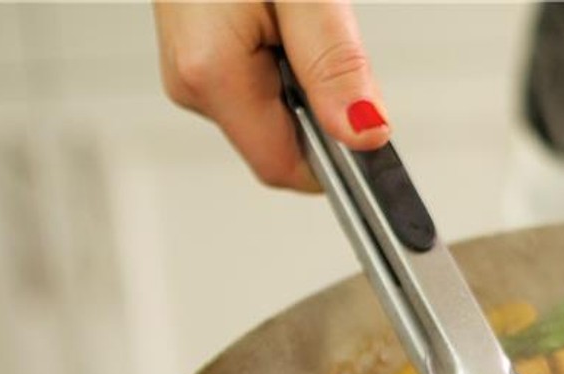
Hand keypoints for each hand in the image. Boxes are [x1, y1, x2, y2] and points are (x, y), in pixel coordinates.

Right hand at [154, 1, 390, 191]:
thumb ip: (335, 65)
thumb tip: (366, 134)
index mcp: (210, 72)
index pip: (286, 169)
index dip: (337, 161)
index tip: (373, 130)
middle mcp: (191, 81)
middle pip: (281, 143)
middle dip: (322, 108)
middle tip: (328, 32)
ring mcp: (190, 68)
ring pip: (273, 114)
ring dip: (307, 81)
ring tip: (301, 13)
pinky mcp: (198, 52)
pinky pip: (257, 83)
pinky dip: (287, 61)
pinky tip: (284, 17)